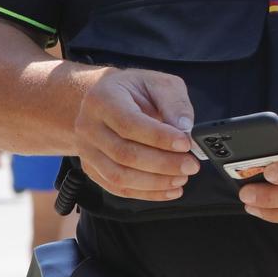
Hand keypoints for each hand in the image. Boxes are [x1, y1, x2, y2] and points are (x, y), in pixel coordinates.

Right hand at [71, 67, 197, 201]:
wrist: (101, 101)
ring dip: (155, 183)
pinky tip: (168, 190)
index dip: (159, 138)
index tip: (185, 144)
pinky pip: (117, 188)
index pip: (129, 124)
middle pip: (124, 154)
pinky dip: (146, 193)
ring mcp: (87, 150)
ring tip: (181, 179)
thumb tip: (185, 129)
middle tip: (190, 165)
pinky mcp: (92, 168)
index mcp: (103, 99)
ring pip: (119, 176)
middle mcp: (88, 126)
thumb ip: (174, 102)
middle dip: (162, 164)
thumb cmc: (133, 91)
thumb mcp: (158, 83)